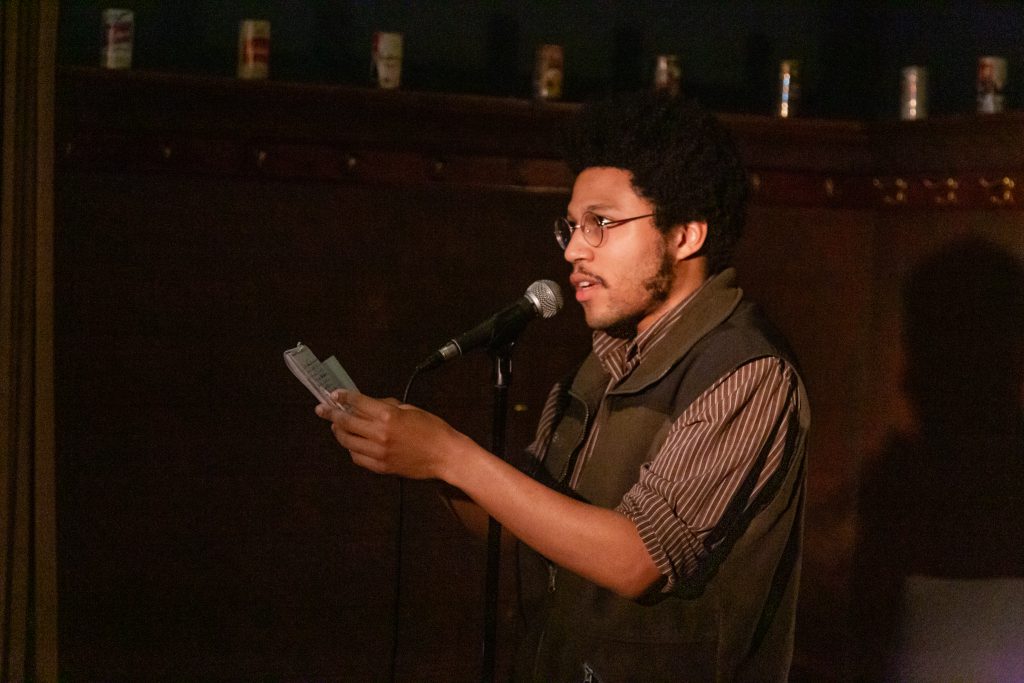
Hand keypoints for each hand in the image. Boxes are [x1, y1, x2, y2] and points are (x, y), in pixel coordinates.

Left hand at [315, 390, 464, 479]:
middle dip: (331, 414)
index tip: (335, 394)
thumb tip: (367, 404)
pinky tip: (352, 443)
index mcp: (388, 416)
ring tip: (336, 426)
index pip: (357, 403)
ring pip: (347, 441)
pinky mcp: (381, 467)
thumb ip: (386, 406)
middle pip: (346, 422)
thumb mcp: (410, 409)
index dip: (343, 397)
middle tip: (322, 409)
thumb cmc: (432, 429)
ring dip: (339, 432)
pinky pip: (357, 457)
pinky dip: (351, 448)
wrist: (445, 456)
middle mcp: (379, 434)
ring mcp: (379, 453)